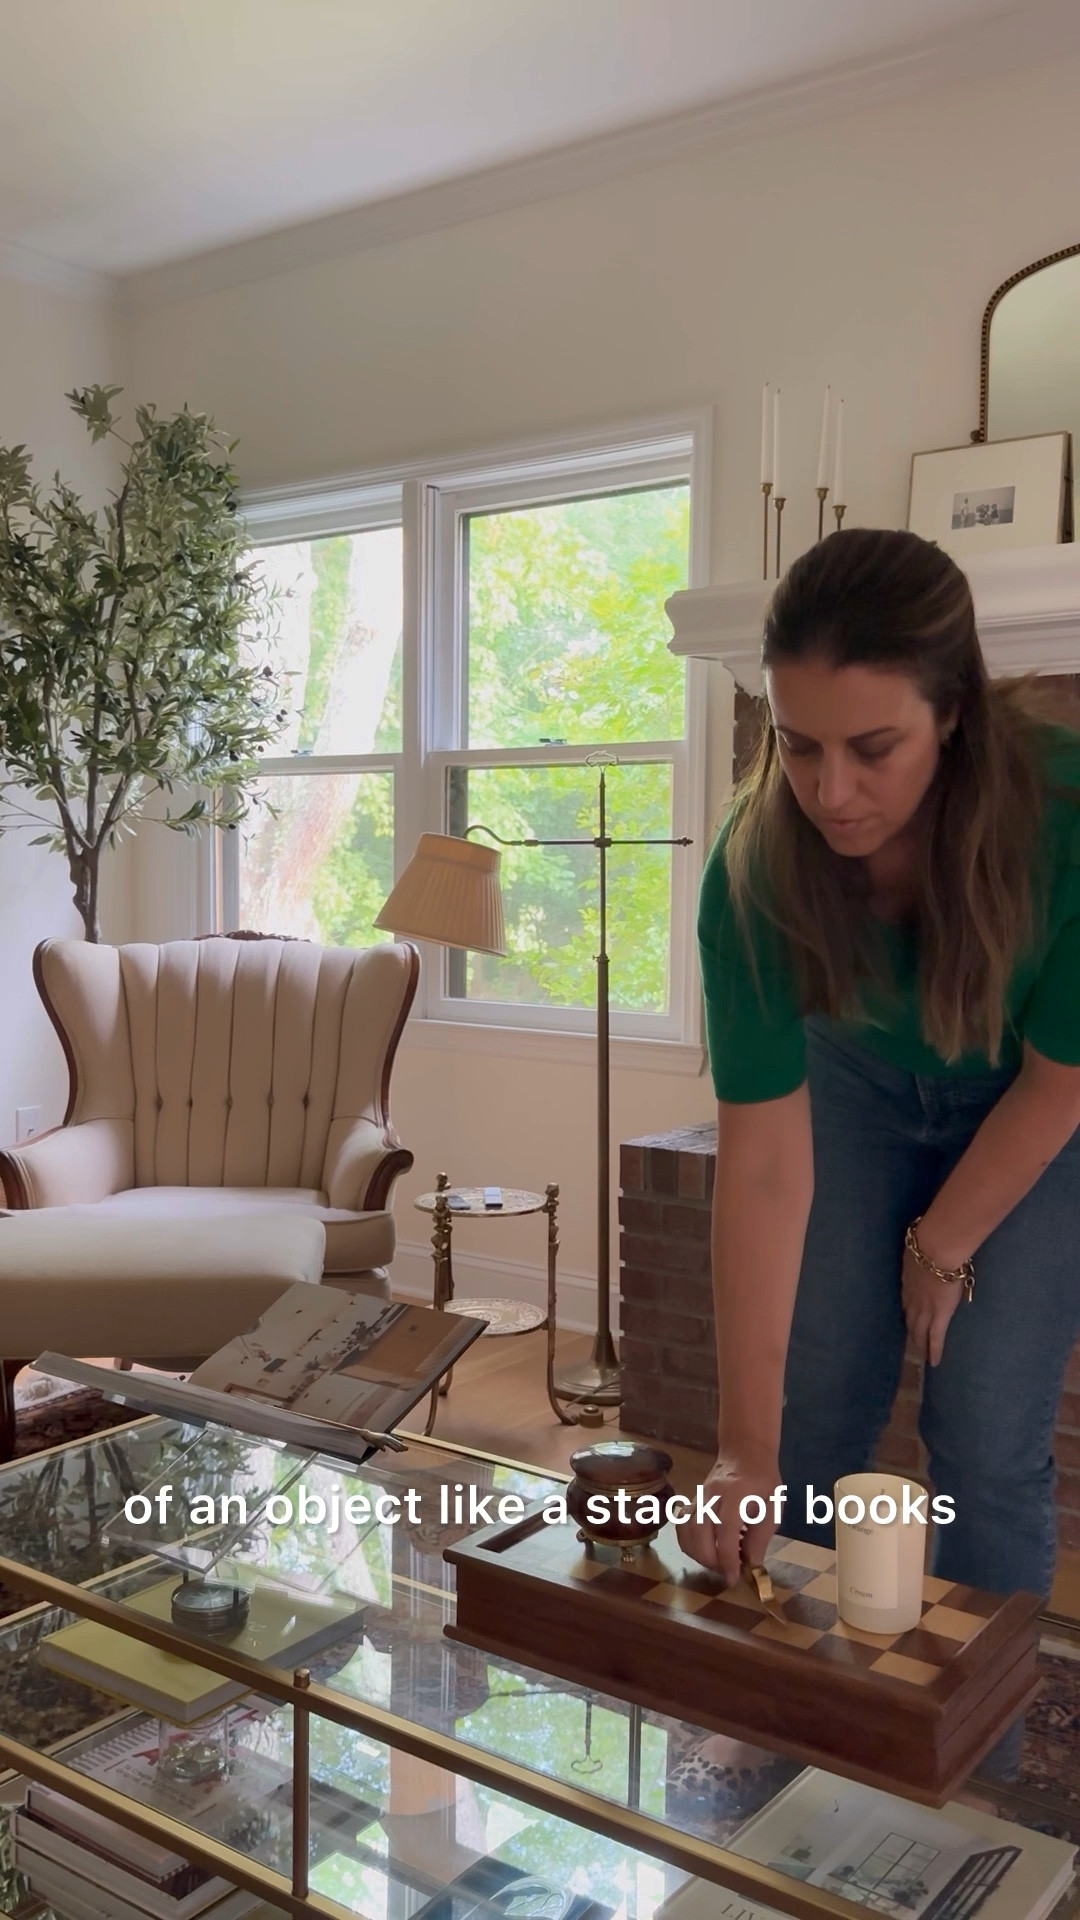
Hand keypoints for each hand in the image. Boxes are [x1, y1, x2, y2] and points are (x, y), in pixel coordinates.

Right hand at [676, 1448, 780, 1583]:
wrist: (744, 1453)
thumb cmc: (762, 1481)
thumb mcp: (772, 1508)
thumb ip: (761, 1537)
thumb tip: (750, 1564)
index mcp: (735, 1494)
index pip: (725, 1529)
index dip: (728, 1557)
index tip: (733, 1577)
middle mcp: (711, 1495)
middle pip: (699, 1532)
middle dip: (711, 1560)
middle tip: (727, 1571)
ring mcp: (697, 1497)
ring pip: (686, 1531)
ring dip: (698, 1554)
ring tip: (717, 1562)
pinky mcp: (691, 1502)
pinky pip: (682, 1527)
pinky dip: (689, 1544)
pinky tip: (704, 1550)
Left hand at [901, 1244, 964, 1367]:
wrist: (936, 1248)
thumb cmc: (929, 1239)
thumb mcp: (920, 1243)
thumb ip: (921, 1247)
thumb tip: (924, 1241)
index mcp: (908, 1279)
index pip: (907, 1298)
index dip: (907, 1307)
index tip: (907, 1314)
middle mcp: (912, 1297)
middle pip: (910, 1317)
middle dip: (910, 1329)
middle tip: (909, 1341)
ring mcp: (925, 1308)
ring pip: (920, 1330)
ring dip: (919, 1343)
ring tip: (919, 1355)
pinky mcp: (939, 1316)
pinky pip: (936, 1338)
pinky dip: (934, 1351)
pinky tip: (934, 1362)